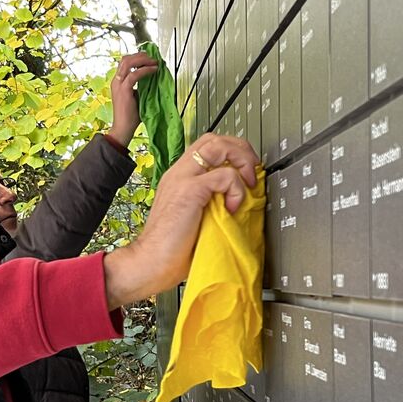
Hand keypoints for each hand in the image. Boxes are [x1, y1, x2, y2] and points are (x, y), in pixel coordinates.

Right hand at [103, 133, 259, 307]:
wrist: (150, 262)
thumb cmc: (171, 249)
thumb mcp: (197, 219)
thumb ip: (212, 204)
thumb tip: (239, 203)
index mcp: (180, 178)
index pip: (208, 147)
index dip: (232, 154)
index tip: (246, 174)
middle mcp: (179, 172)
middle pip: (214, 139)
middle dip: (241, 151)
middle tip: (252, 174)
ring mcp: (182, 178)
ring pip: (217, 146)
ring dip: (241, 162)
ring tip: (247, 184)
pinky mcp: (189, 191)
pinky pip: (223, 175)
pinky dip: (236, 189)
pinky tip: (233, 208)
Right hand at [109, 51, 157, 146]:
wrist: (123, 128)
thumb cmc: (131, 116)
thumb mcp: (137, 97)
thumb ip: (141, 87)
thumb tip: (152, 78)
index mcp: (118, 82)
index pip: (125, 62)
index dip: (137, 57)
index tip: (149, 58)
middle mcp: (116, 81)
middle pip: (125, 59)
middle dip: (140, 55)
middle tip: (153, 58)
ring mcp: (118, 85)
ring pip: (128, 63)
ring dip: (143, 60)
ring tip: (154, 62)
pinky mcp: (124, 90)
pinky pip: (135, 75)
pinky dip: (145, 70)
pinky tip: (154, 70)